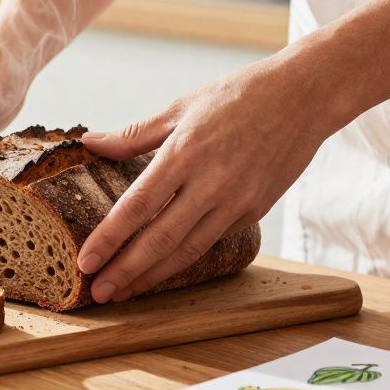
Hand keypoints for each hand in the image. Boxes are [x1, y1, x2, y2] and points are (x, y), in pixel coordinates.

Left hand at [76, 55, 349, 302]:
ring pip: (188, 250)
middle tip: (98, 293)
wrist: (304, 97)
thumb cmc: (239, 96)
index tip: (85, 261)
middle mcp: (211, 183)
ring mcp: (236, 201)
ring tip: (124, 293)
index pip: (137, 206)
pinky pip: (212, 241)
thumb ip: (134, 134)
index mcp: (185, 154)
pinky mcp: (255, 210)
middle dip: (125, 271)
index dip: (109, 238)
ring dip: (153, 276)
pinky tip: (161, 270)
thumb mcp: (181, 107)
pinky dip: (183, 259)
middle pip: (160, 239)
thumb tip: (91, 142)